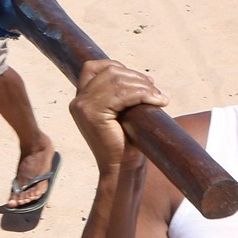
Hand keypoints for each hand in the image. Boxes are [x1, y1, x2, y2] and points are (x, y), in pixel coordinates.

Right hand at [68, 60, 168, 175]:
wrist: (122, 170)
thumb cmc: (127, 144)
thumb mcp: (122, 114)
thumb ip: (121, 95)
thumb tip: (145, 77)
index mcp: (80, 100)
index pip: (93, 67)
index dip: (118, 67)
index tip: (142, 81)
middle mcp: (78, 101)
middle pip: (109, 72)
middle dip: (136, 77)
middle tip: (156, 90)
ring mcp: (83, 107)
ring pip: (117, 81)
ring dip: (143, 86)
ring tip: (159, 97)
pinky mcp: (93, 114)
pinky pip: (122, 94)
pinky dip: (143, 94)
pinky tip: (157, 101)